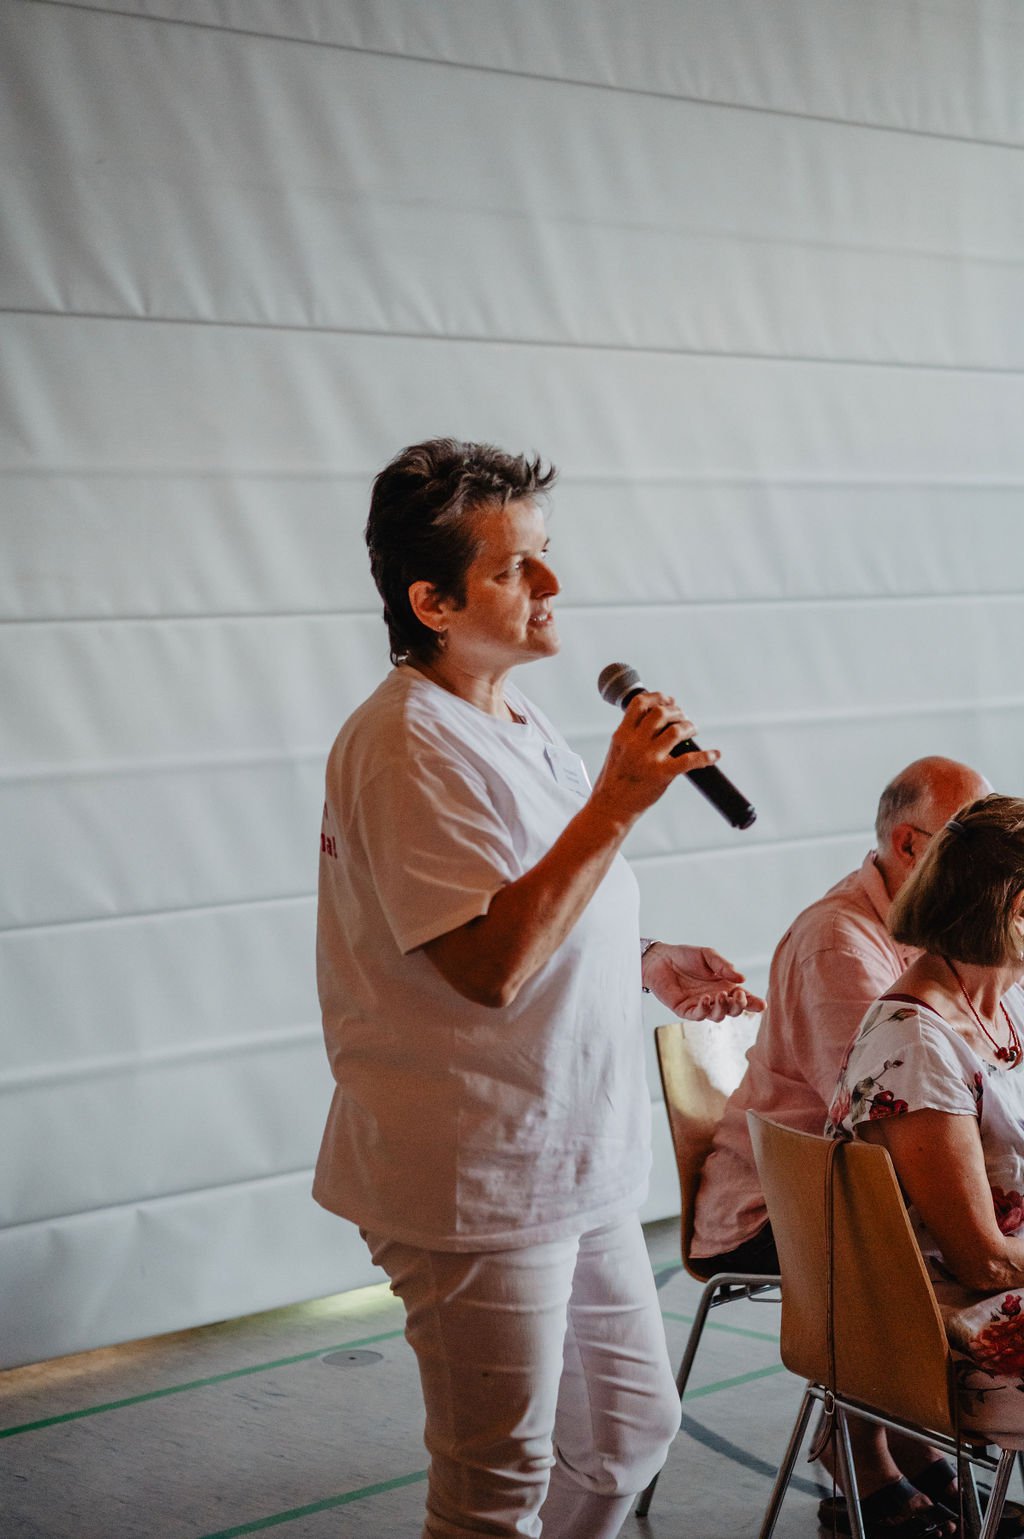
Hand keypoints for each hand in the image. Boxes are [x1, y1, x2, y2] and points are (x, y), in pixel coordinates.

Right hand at [589, 692, 719, 831]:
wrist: (610, 807)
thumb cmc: (613, 781)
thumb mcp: (616, 750)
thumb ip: (631, 735)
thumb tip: (651, 720)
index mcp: (622, 735)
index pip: (640, 704)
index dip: (658, 697)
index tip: (669, 700)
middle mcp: (635, 743)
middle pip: (661, 713)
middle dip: (676, 711)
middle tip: (683, 717)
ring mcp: (649, 758)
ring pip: (676, 731)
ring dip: (689, 727)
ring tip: (692, 730)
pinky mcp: (661, 774)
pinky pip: (689, 761)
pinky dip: (705, 756)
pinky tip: (714, 755)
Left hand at [641, 942, 765, 1020]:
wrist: (660, 958)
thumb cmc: (685, 956)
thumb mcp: (708, 956)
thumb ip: (724, 966)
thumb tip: (742, 979)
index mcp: (724, 986)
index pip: (743, 998)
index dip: (753, 1003)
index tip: (761, 1005)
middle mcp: (715, 998)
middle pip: (733, 1011)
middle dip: (739, 1006)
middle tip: (739, 996)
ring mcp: (701, 1006)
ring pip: (718, 1016)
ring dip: (722, 1008)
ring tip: (720, 995)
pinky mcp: (685, 1010)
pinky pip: (698, 1015)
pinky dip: (705, 1010)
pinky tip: (706, 999)